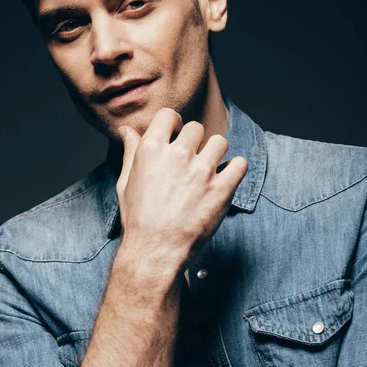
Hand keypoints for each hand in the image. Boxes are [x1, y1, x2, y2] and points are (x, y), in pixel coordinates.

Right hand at [115, 107, 247, 273]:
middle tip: (193, 160)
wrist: (156, 251)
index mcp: (151, 150)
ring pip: (220, 142)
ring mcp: (201, 171)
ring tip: (210, 170)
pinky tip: (226, 179)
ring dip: (216, 154)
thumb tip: (127, 130)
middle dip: (196, 141)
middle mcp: (177, 155)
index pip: (169, 115)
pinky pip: (240, 164)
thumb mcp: (126, 182)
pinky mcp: (222, 188)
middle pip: (197, 128)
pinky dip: (236, 170)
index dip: (174, 124)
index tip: (177, 135)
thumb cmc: (138, 219)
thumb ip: (131, 152)